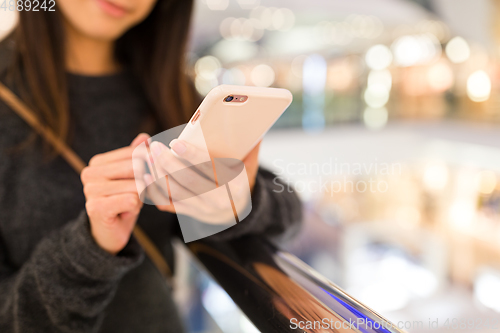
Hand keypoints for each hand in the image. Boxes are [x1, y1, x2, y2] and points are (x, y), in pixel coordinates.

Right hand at [81, 134, 149, 254]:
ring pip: (137, 185)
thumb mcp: (133, 177)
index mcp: (98, 162)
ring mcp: (90, 190)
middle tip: (137, 195)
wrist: (110, 233)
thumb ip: (137, 157)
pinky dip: (135, 207)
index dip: (150, 166)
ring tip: (129, 204)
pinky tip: (125, 213)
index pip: (135, 153)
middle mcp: (90, 173)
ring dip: (140, 198)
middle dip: (146, 183)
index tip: (145, 180)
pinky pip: (132, 199)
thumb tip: (145, 137)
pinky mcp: (95, 207)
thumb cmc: (124, 202)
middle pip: (137, 167)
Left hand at [143, 139, 259, 223]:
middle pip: (188, 181)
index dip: (192, 156)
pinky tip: (146, 175)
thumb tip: (255, 130)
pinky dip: (154, 189)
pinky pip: (168, 202)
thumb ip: (250, 149)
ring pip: (175, 192)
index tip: (176, 143)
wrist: (235, 213)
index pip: (210, 168)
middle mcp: (217, 199)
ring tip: (149, 157)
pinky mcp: (189, 213)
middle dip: (168, 163)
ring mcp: (202, 208)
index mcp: (234, 184)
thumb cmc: (238, 182)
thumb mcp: (248, 168)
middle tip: (155, 147)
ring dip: (158, 174)